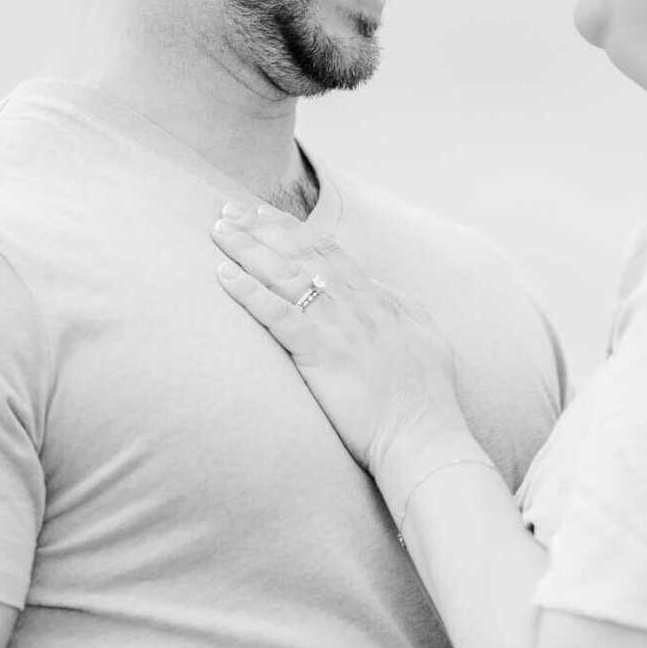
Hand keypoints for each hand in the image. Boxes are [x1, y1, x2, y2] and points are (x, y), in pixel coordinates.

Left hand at [213, 201, 463, 473]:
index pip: (329, 252)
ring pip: (286, 276)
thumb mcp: (428, 339)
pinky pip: (279, 316)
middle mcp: (357, 305)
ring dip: (249, 250)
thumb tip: (382, 288)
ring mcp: (340, 327)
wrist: (424, 438)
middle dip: (262, 228)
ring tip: (219, 231)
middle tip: (229, 209)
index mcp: (379, 300)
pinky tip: (224, 277)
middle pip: (301, 253)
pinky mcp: (322, 354)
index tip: (265, 213)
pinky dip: (250, 293)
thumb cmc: (428, 401)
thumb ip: (404, 307)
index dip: (293, 230)